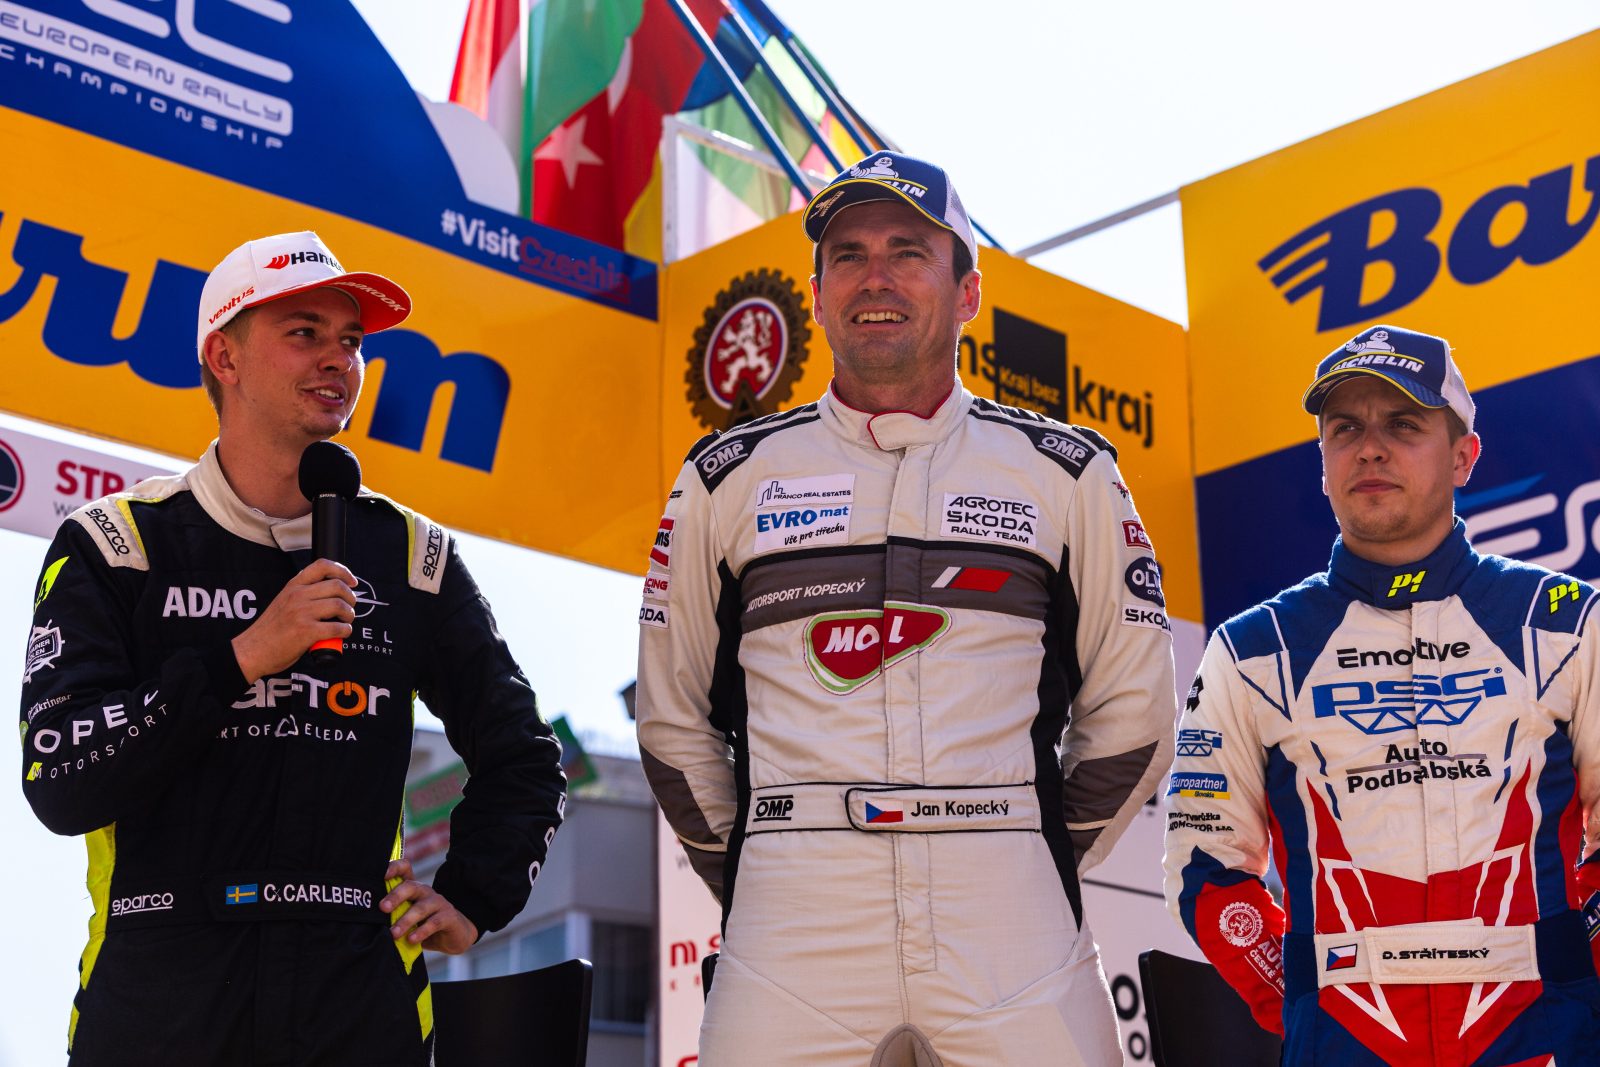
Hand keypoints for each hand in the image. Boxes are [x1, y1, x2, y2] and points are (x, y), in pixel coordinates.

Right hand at [231, 559, 356, 682]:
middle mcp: (298, 596)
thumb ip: (303, 595)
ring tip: (345, 621)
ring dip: (349, 615)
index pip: (322, 566)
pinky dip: (345, 631)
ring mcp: (302, 613)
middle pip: (337, 586)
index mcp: (293, 586)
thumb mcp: (283, 601)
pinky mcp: (306, 632)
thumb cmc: (270, 630)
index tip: (352, 582)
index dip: (343, 571)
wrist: (252, 650)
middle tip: (349, 608)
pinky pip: (337, 628)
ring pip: (340, 605)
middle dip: (350, 598)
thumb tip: (332, 594)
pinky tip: (341, 634)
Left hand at [381, 858, 478, 953]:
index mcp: (413, 889)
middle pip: (410, 886)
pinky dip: (422, 931)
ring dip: (406, 920)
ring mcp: (438, 903)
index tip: (381, 875)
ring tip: (393, 933)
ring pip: (421, 907)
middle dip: (395, 896)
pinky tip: (412, 939)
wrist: (454, 936)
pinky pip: (434, 922)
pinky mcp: (449, 916)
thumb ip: (392, 916)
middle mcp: (425, 892)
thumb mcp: (407, 918)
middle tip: (382, 908)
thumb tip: (366, 922)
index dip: (393, 868)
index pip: (404, 869)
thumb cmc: (422, 926)